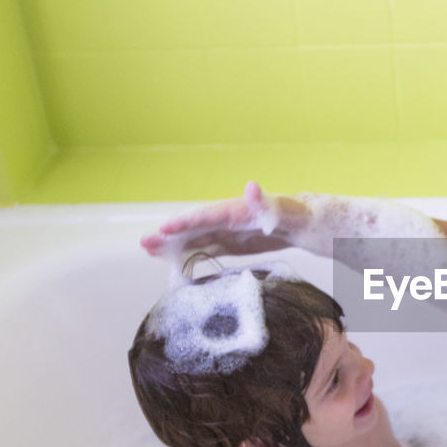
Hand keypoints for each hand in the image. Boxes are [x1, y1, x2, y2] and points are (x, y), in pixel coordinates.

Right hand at [140, 181, 308, 258]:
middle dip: (169, 234)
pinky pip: (205, 248)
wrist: (302, 223)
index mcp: (235, 210)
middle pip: (193, 226)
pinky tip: (172, 260)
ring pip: (194, 238)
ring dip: (172, 244)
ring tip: (149, 250)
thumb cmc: (295, 215)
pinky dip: (188, 254)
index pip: (206, 216)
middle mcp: (226, 219)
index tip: (163, 229)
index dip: (185, 222)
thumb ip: (266, 202)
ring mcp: (226, 231)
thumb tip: (251, 186)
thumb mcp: (283, 210)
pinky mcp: (229, 243)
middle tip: (144, 242)